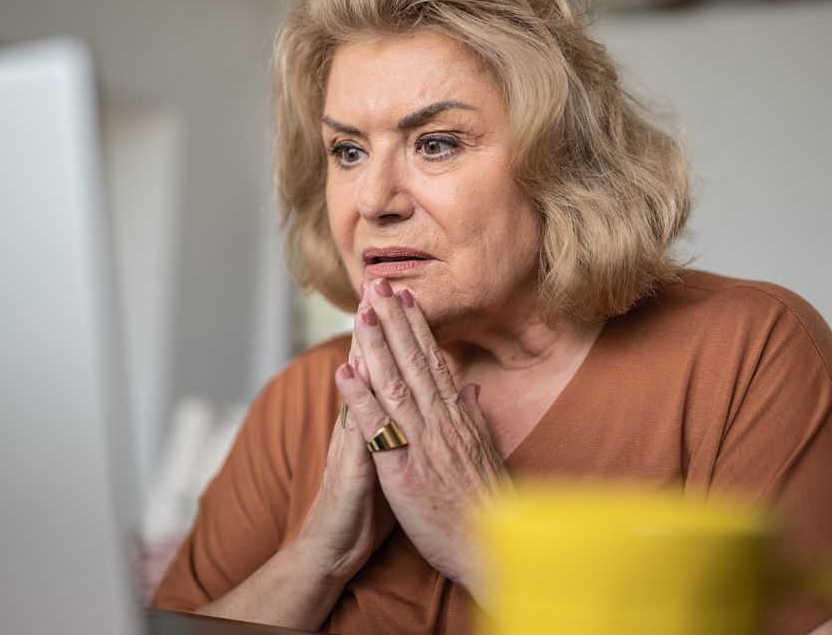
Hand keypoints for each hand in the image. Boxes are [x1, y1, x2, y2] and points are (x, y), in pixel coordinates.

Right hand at [291, 304, 395, 585]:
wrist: (332, 548)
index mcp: (381, 425)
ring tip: (365, 314)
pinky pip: (351, 433)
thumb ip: (407, 432)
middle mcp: (363, 427)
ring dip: (361, 352)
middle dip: (378, 326)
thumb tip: (432, 405)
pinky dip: (352, 404)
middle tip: (380, 284)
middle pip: (372, 369)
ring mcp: (352, 445)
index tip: (406, 295)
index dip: (399, 334)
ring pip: (359, 391)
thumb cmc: (365, 509)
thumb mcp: (394, 465)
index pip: (392, 371)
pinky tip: (348, 377)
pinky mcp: (349, 470)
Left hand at [338, 278, 513, 601]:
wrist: (487, 548)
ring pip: (395, 382)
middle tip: (378, 284)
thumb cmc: (486, 507)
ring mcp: (421, 442)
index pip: (434, 363)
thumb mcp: (484, 455)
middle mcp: (440, 421)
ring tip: (360, 312)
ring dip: (376, 344)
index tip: (407, 297)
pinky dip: (359, 396)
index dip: (418, 328)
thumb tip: (472, 391)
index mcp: (456, 418)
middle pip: (414, 361)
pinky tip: (343, 370)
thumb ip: (474, 420)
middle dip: (394, 320)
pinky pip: (377, 426)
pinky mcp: (402, 468)